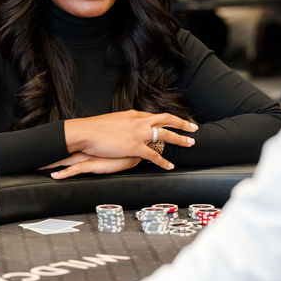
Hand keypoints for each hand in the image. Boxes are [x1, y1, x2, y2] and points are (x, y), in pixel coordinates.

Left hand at [43, 153, 142, 178]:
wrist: (136, 148)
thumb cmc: (127, 147)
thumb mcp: (113, 147)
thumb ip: (106, 147)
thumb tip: (103, 145)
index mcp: (89, 144)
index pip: (68, 143)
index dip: (54, 144)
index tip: (41, 147)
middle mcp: (86, 149)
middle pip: (62, 150)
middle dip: (47, 153)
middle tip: (32, 155)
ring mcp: (88, 157)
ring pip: (64, 160)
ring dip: (51, 163)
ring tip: (37, 166)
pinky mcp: (93, 165)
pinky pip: (75, 170)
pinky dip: (63, 174)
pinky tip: (54, 177)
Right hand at [63, 110, 197, 169]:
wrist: (86, 132)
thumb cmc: (95, 128)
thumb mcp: (112, 121)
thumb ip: (123, 124)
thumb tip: (126, 127)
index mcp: (133, 115)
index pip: (154, 116)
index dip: (166, 120)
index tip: (174, 122)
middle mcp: (139, 121)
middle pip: (166, 120)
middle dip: (182, 123)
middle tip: (194, 127)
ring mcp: (139, 134)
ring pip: (166, 135)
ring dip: (180, 139)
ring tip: (191, 143)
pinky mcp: (135, 147)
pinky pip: (154, 155)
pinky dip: (164, 161)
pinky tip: (170, 166)